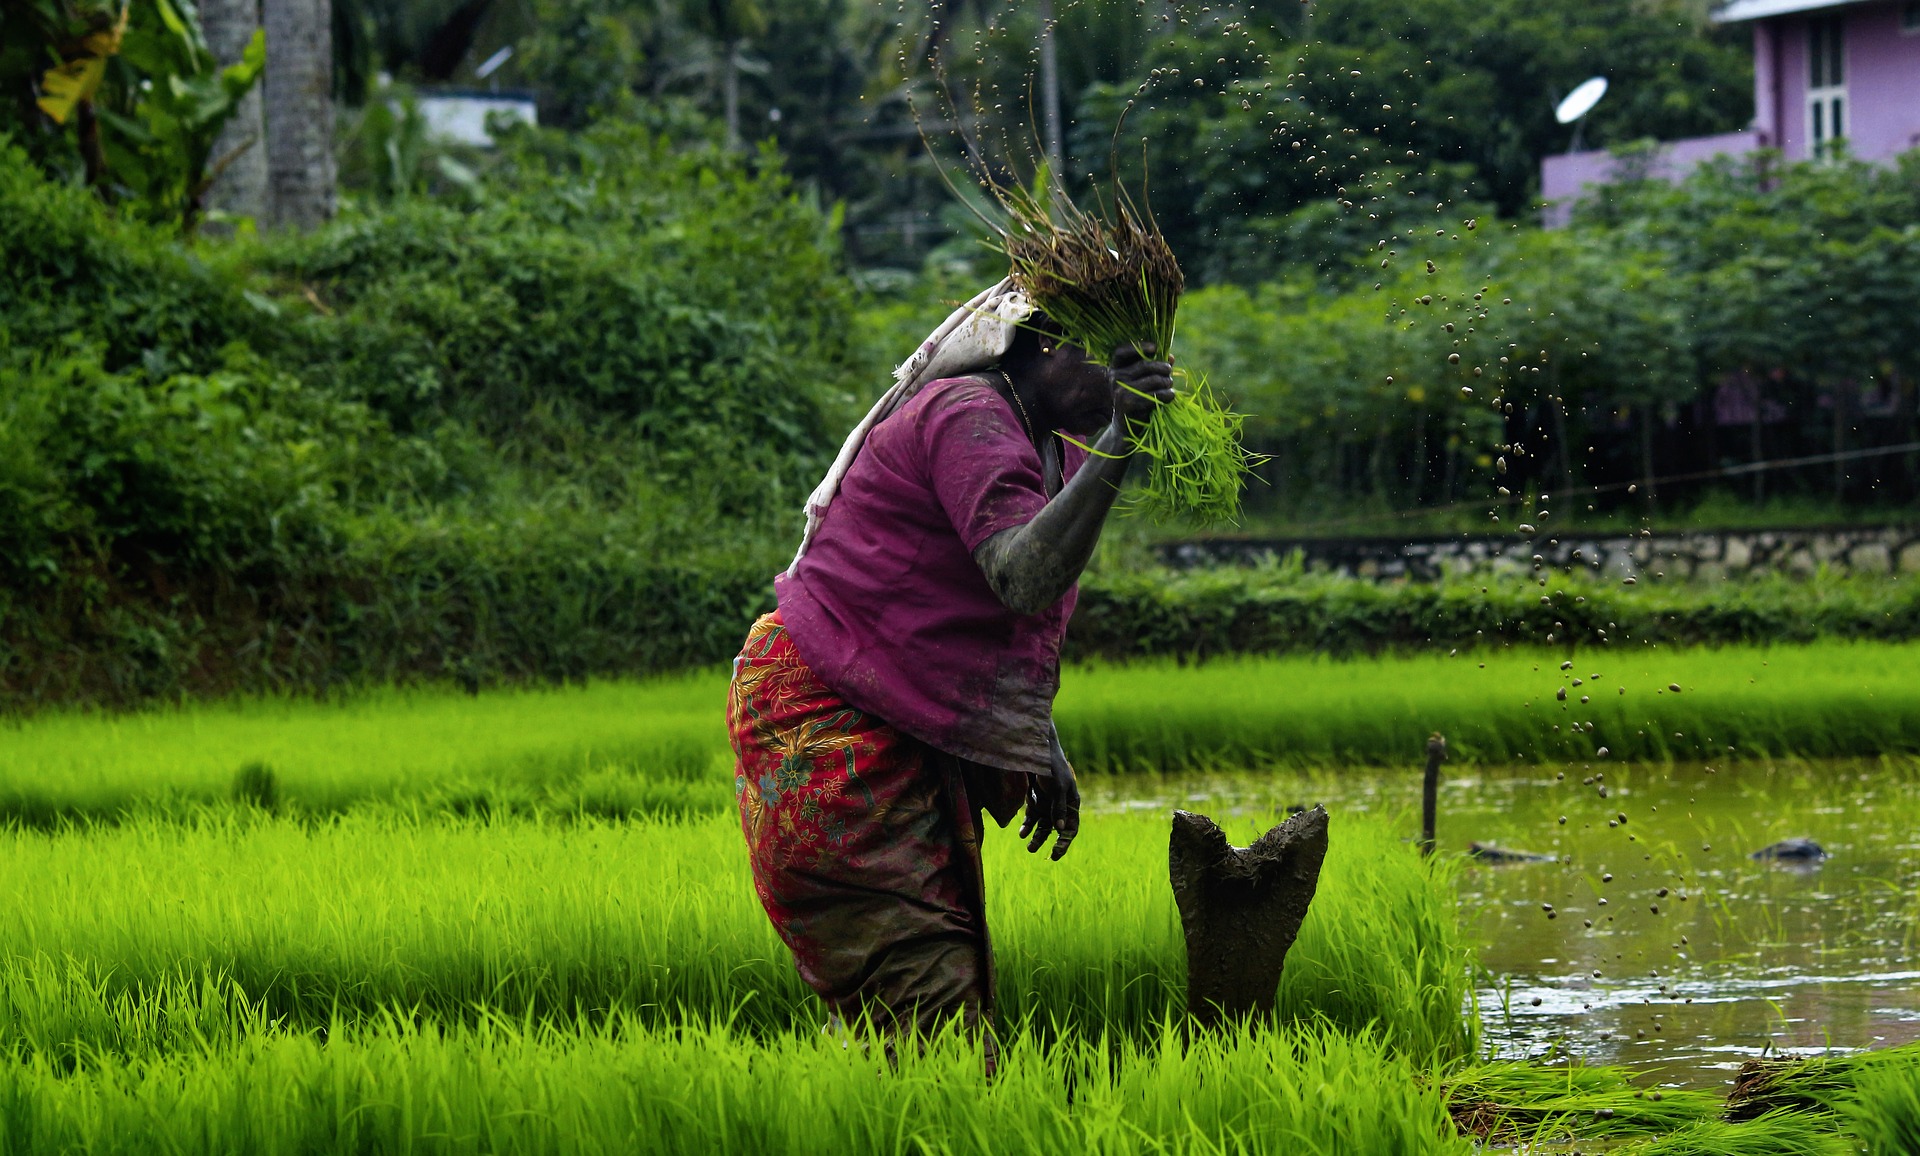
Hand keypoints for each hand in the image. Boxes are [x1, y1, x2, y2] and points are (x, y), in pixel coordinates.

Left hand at [1019, 735, 1079, 859]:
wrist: (1035, 751)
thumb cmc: (1052, 767)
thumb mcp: (1059, 787)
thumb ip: (1059, 807)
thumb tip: (1060, 828)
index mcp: (1071, 803)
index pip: (1071, 827)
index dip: (1065, 841)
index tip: (1056, 852)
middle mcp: (1059, 807)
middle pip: (1057, 831)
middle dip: (1051, 843)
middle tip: (1045, 855)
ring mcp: (1046, 806)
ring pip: (1042, 828)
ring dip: (1037, 838)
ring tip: (1029, 847)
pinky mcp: (1034, 803)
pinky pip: (1031, 819)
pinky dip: (1026, 827)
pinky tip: (1021, 833)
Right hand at [1109, 342, 1174, 423]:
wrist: (1127, 427)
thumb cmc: (1137, 400)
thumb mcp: (1143, 381)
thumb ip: (1155, 368)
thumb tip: (1171, 357)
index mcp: (1116, 369)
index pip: (1121, 351)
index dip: (1138, 346)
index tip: (1155, 348)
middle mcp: (1115, 378)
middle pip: (1144, 365)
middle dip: (1162, 368)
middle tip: (1170, 372)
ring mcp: (1120, 391)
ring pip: (1153, 379)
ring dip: (1167, 382)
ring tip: (1170, 386)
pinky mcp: (1129, 404)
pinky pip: (1156, 394)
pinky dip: (1168, 394)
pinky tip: (1170, 397)